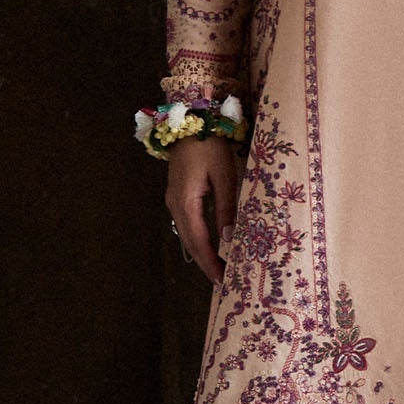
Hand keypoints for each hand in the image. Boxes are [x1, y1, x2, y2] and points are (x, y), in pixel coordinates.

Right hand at [166, 136, 239, 284]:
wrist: (190, 121)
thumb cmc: (209, 146)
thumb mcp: (224, 175)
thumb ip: (226, 207)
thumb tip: (229, 237)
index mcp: (186, 202)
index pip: (198, 241)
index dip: (210, 262)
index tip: (222, 280)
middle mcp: (175, 205)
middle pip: (189, 243)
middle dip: (206, 263)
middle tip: (223, 282)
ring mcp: (173, 200)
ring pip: (186, 235)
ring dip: (202, 253)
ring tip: (219, 268)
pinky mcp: (177, 195)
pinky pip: (187, 224)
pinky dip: (198, 239)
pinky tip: (210, 245)